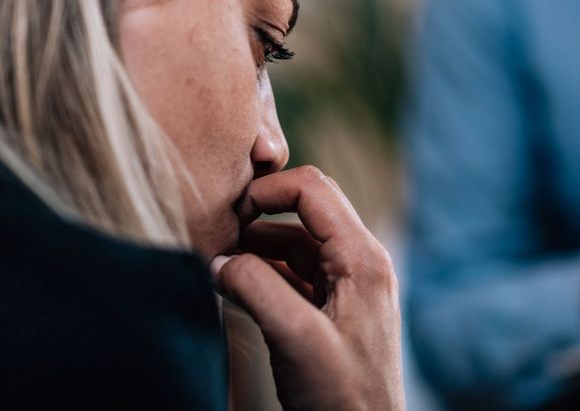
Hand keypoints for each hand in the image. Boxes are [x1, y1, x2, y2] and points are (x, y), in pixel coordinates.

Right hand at [211, 166, 404, 410]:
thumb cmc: (343, 398)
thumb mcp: (296, 338)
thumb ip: (257, 289)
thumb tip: (220, 259)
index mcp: (363, 258)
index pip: (314, 189)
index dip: (268, 190)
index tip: (229, 208)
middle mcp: (359, 263)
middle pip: (306, 209)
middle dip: (260, 212)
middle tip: (219, 229)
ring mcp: (346, 286)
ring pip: (295, 242)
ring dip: (256, 244)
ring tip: (216, 258)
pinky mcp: (330, 310)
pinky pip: (293, 273)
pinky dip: (262, 271)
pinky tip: (231, 283)